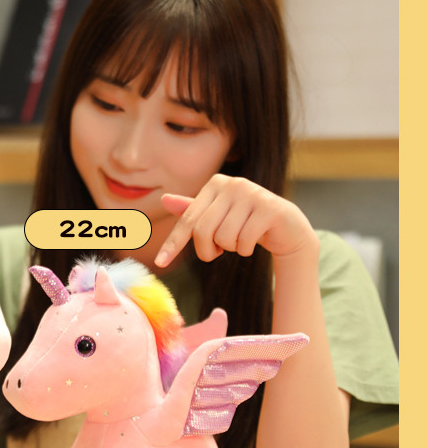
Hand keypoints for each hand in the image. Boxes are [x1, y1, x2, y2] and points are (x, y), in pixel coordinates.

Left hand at [154, 174, 317, 267]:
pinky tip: (254, 241)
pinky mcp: (270, 208)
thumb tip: (164, 199)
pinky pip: (244, 240)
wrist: (287, 228)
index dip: (173, 244)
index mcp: (216, 183)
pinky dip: (245, 249)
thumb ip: (192, 210)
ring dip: (230, 249)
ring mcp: (253, 194)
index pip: (188, 219)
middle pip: (203, 230)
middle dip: (207, 251)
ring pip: (224, 237)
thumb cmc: (245, 222)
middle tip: (217, 253)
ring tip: (240, 241)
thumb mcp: (217, 216)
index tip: (160, 263)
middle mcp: (233, 183)